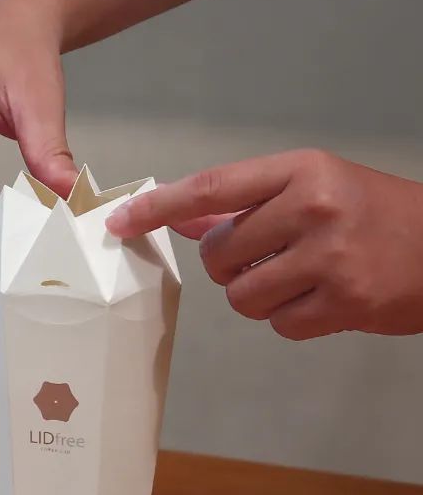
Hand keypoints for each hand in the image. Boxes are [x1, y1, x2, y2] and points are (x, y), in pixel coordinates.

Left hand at [106, 149, 422, 338]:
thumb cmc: (375, 214)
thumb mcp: (316, 188)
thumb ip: (247, 205)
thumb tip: (183, 220)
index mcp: (302, 170)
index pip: (210, 187)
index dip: (158, 207)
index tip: (119, 221)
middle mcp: (313, 207)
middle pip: (218, 254)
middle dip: (231, 265)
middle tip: (271, 256)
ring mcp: (330, 256)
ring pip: (241, 295)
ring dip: (258, 296)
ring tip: (300, 279)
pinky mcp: (345, 301)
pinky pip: (278, 325)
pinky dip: (291, 319)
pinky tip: (323, 299)